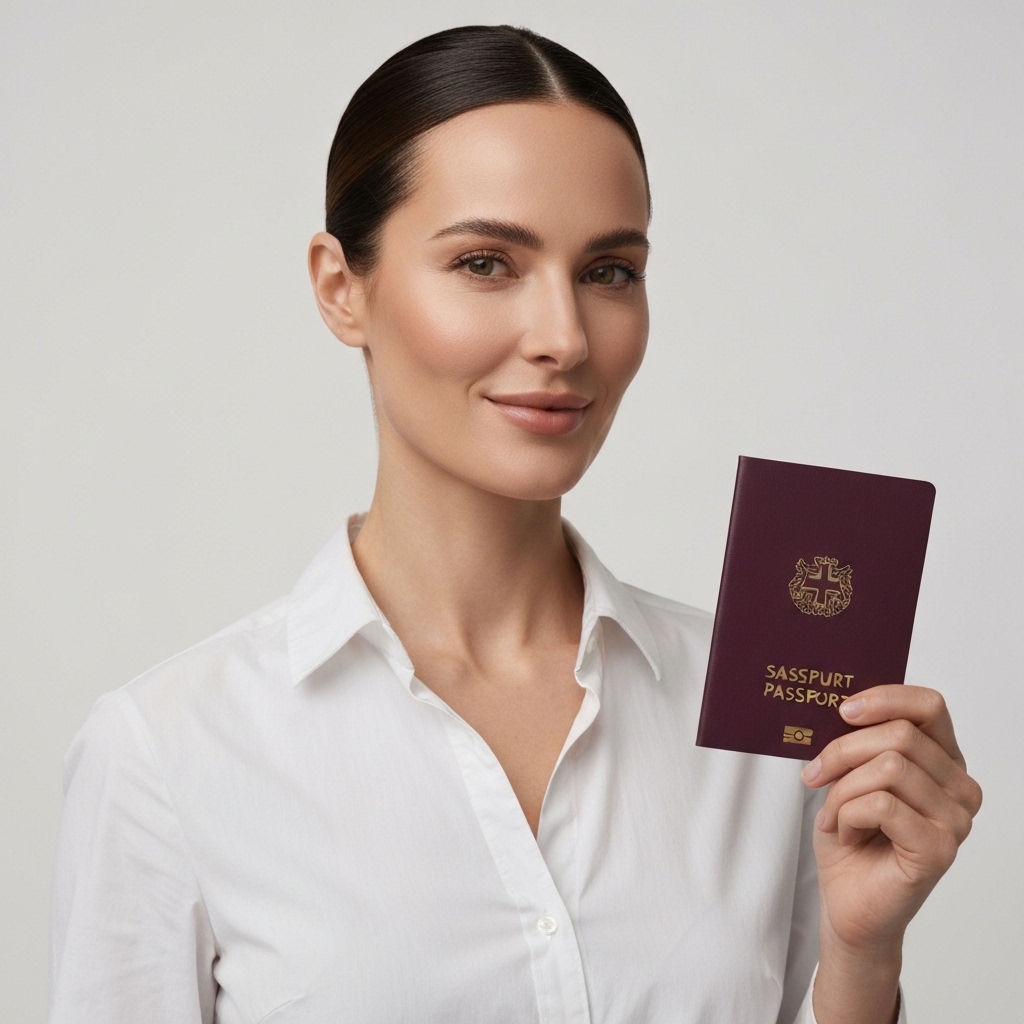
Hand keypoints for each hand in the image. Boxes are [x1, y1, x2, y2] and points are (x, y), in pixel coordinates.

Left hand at [801, 685, 981, 1022]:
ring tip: (834, 815)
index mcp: (942, 760)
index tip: (843, 710)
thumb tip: (841, 704)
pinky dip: (849, 814)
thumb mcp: (848, 776)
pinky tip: (847, 834)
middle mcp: (959, 787)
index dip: (885, 698)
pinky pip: (883, 804)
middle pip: (901, 735)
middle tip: (816, 776)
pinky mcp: (940, 849)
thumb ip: (858, 741)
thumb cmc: (850, 838)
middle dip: (843, 751)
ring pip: (889, 767)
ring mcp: (956, 820)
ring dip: (843, 789)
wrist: (847, 903)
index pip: (929, 706)